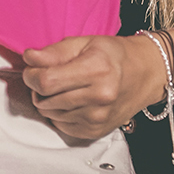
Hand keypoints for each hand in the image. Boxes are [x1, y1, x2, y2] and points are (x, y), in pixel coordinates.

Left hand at [21, 34, 167, 140]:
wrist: (145, 74)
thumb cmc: (114, 55)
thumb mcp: (84, 42)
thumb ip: (55, 52)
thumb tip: (29, 58)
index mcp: (95, 70)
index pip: (47, 81)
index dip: (31, 75)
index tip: (32, 69)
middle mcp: (99, 97)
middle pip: (46, 100)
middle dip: (37, 88)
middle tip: (46, 76)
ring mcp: (98, 118)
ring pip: (51, 114)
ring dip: (47, 101)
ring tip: (60, 87)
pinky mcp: (96, 131)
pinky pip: (62, 126)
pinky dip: (59, 114)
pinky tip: (70, 100)